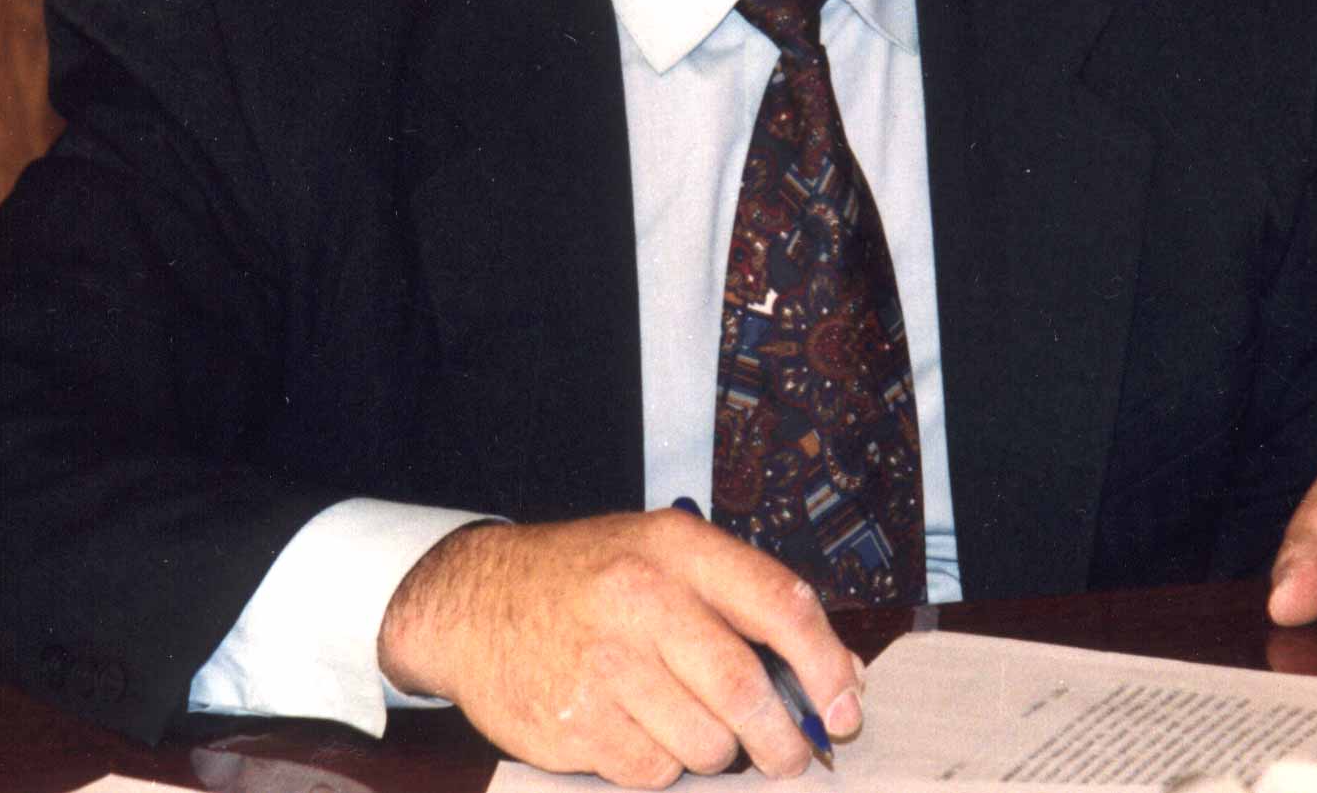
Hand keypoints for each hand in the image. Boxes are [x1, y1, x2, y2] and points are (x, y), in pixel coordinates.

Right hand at [377, 510, 863, 786]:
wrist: (472, 601)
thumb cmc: (585, 580)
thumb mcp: (664, 558)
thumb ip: (747, 604)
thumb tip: (839, 675)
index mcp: (676, 546)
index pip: (780, 604)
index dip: (826, 665)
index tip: (844, 707)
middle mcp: (640, 596)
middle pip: (745, 688)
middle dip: (782, 738)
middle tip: (789, 756)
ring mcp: (602, 662)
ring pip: (705, 742)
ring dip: (715, 753)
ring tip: (693, 729)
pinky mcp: (572, 723)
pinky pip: (653, 771)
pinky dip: (661, 767)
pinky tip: (639, 733)